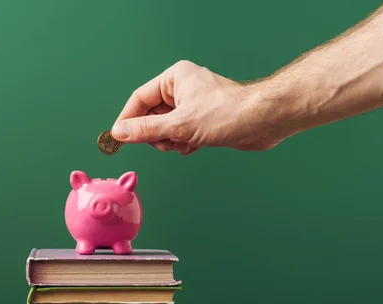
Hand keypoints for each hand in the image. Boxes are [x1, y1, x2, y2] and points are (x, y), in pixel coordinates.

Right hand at [110, 60, 285, 153]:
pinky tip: (196, 144)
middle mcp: (182, 88)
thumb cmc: (228, 113)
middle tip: (167, 141)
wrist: (262, 122)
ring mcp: (192, 105)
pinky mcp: (202, 119)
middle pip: (151, 115)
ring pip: (166, 128)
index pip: (139, 99)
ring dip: (172, 141)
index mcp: (174, 78)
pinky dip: (184, 143)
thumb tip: (120, 133)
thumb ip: (145, 129)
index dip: (128, 120)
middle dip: (157, 134)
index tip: (119, 138)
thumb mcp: (179, 125)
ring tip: (187, 142)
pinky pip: (180, 134)